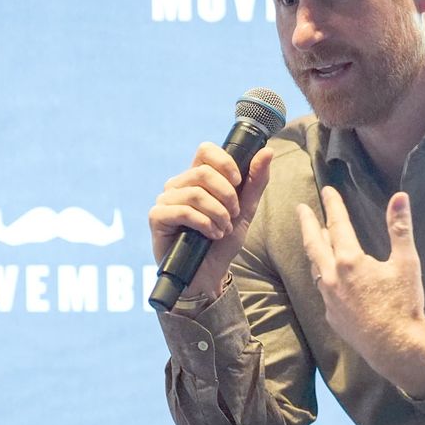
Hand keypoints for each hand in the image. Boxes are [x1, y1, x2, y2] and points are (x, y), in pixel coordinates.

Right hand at [149, 143, 273, 298]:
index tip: (238, 183)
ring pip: (196, 193)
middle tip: (233, 216)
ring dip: (217, 213)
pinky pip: (183, 210)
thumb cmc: (223, 241)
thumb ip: (255, 181)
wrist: (210, 274)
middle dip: (227, 196)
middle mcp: (178, 184)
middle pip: (204, 172)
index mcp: (197, 177)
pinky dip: (204, 224)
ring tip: (222, 229)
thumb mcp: (246, 210)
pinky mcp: (157, 217)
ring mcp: (166, 200)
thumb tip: (267, 151)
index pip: (206, 150)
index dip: (225, 163)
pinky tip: (210, 235)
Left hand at [297, 186, 424, 397]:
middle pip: (314, 243)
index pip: (338, 224)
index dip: (333, 205)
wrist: (396, 348)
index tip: (327, 191)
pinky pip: (323, 289)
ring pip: (315, 267)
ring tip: (314, 238)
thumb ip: (400, 228)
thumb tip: (399, 197)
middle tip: (301, 209)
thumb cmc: (403, 304)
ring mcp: (329, 298)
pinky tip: (330, 276)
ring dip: (314, 249)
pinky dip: (324, 275)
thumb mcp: (406, 263)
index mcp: (349, 261)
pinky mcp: (332, 316)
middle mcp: (332, 277)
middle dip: (307, 223)